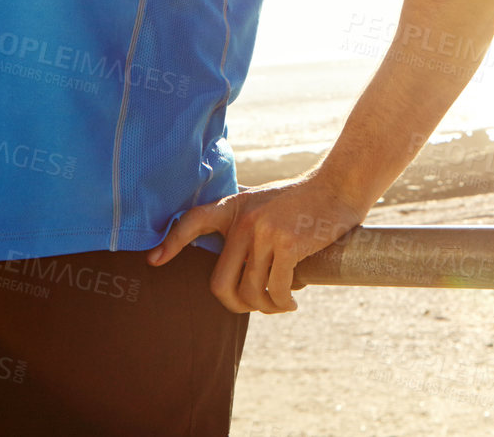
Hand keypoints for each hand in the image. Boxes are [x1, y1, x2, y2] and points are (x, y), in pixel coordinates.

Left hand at [145, 174, 365, 313]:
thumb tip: (236, 260)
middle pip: (221, 282)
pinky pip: (276, 290)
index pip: (193, 221)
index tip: (154, 260)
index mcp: (235, 207)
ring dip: (266, 307)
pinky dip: (283, 303)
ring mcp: (265, 233)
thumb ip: (247, 223)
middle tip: (255, 306)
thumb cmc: (305, 200)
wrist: (340, 186)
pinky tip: (293, 301)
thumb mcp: (267, 203)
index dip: (171, 242)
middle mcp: (244, 221)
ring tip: (281, 305)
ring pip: (251, 291)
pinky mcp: (288, 245)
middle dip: (237, 305)